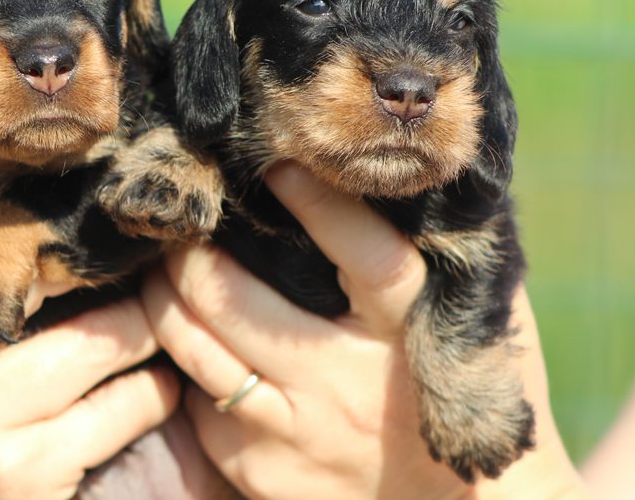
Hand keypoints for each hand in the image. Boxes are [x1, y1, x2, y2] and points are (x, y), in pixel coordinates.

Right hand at [0, 150, 179, 499]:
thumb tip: (1, 171)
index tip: (33, 148)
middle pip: (24, 259)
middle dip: (89, 246)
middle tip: (132, 231)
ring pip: (104, 335)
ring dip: (144, 325)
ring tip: (152, 319)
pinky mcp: (24, 471)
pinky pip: (128, 402)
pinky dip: (156, 389)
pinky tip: (155, 387)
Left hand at [142, 160, 587, 499]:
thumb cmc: (455, 392)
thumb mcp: (471, 323)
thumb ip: (432, 256)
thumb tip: (388, 175)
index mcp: (406, 333)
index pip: (366, 256)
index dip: (319, 205)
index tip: (277, 165)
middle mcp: (344, 383)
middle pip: (231, 300)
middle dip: (187, 253)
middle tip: (181, 227)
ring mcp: (295, 434)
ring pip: (192, 348)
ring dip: (163, 300)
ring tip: (164, 273)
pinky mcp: (260, 473)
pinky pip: (196, 402)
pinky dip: (185, 364)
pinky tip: (192, 343)